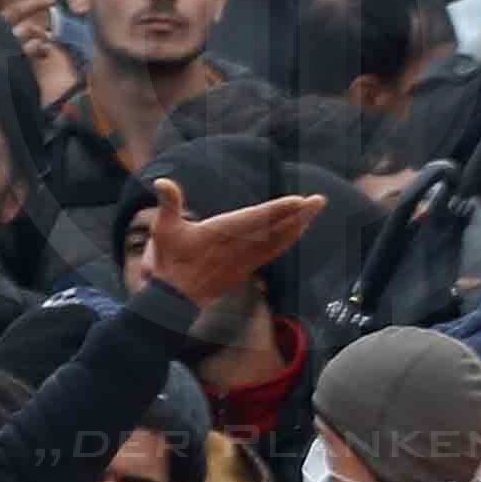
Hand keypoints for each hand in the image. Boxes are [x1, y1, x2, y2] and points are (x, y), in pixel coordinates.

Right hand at [140, 176, 330, 316]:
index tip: (297, 201)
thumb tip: (161, 182)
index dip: (277, 210)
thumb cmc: (169, 261)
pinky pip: (273, 252)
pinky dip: (288, 240)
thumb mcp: (163, 230)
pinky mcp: (246, 268)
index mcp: (220, 234)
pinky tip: (297, 232)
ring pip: (277, 241)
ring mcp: (244, 260)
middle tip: (320, 201)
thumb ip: (168, 204)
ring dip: (298, 226)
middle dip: (298, 215)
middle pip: (274, 229)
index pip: (255, 219)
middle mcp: (237, 248)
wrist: (173, 300)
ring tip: (313, 211)